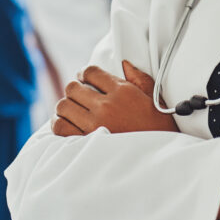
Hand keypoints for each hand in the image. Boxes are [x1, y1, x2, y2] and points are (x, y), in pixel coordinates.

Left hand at [52, 61, 178, 135]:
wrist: (159, 156)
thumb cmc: (159, 127)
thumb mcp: (153, 97)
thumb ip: (138, 77)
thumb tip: (124, 64)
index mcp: (122, 91)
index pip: (90, 72)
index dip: (84, 74)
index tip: (84, 80)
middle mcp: (106, 105)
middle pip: (72, 87)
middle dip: (74, 90)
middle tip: (79, 97)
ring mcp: (94, 124)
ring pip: (63, 106)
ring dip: (65, 107)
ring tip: (73, 111)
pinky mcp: (87, 142)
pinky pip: (61, 128)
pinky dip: (59, 124)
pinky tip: (67, 124)